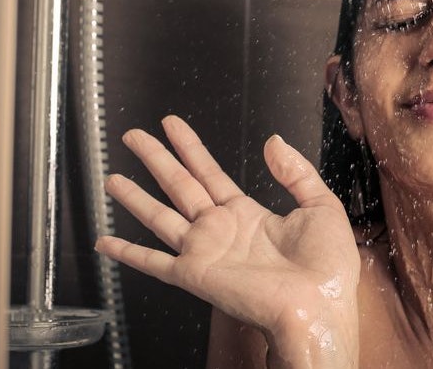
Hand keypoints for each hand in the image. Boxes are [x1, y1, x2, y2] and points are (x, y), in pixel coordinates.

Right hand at [95, 116, 360, 358]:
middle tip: (133, 136)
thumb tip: (273, 142)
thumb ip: (295, 172)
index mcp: (249, 215)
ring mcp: (205, 252)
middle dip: (156, 159)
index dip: (190, 148)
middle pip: (180, 185)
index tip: (172, 126)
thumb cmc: (327, 268)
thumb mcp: (321, 206)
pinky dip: (127, 253)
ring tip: (112, 176)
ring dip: (135, 196)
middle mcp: (221, 230)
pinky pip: (153, 263)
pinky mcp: (195, 275)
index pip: (210, 173)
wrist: (320, 306)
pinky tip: (105, 242)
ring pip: (160, 216)